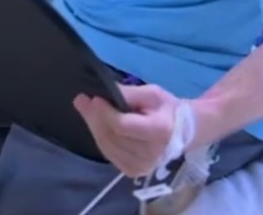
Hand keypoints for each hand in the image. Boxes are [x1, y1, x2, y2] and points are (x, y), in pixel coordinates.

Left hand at [74, 84, 188, 178]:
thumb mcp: (152, 94)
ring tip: (85, 109)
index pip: (123, 125)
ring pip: (107, 146)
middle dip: (94, 117)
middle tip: (81, 100)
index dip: (105, 112)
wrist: (182, 132)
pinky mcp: (134, 172)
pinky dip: (100, 138)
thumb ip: (128, 93)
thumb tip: (104, 91)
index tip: (93, 97)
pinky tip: (96, 125)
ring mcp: (142, 167)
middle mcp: (150, 154)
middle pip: (112, 136)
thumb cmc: (167, 109)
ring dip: (93, 127)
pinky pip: (109, 154)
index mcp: (159, 132)